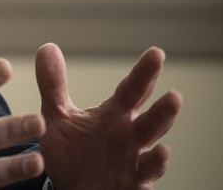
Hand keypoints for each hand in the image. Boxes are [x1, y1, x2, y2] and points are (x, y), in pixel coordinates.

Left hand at [36, 43, 182, 189]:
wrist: (66, 186)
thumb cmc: (70, 150)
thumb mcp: (57, 115)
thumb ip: (53, 84)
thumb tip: (47, 46)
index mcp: (114, 115)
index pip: (132, 91)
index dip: (145, 73)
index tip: (157, 52)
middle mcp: (129, 138)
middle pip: (150, 123)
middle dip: (163, 112)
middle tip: (175, 96)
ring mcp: (132, 165)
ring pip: (153, 158)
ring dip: (161, 154)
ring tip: (165, 150)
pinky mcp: (129, 188)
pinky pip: (142, 186)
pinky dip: (147, 182)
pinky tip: (150, 178)